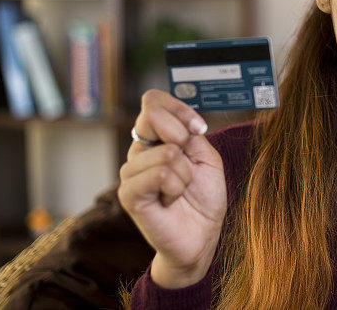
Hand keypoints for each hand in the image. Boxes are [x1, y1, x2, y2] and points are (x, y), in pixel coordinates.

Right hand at [117, 89, 226, 286]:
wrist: (202, 235)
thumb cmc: (204, 196)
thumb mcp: (207, 157)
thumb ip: (191, 134)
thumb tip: (182, 124)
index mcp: (156, 137)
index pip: (152, 101)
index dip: (179, 108)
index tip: (198, 128)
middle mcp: (139, 150)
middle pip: (151, 116)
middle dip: (182, 136)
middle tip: (189, 163)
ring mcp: (131, 172)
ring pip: (166, 152)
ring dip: (186, 173)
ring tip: (180, 190)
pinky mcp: (129, 194)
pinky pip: (159, 174)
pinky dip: (176, 187)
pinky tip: (170, 200)